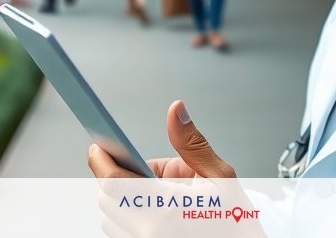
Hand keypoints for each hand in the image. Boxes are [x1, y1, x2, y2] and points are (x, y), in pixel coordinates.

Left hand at [89, 102, 262, 237]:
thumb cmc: (235, 221)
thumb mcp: (219, 176)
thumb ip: (191, 143)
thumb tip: (176, 111)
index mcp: (163, 211)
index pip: (114, 183)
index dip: (102, 160)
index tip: (100, 145)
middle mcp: (147, 233)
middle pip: (108, 198)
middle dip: (117, 175)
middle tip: (140, 164)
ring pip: (111, 218)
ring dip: (124, 198)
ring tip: (157, 191)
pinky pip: (122, 232)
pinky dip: (132, 216)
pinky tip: (157, 208)